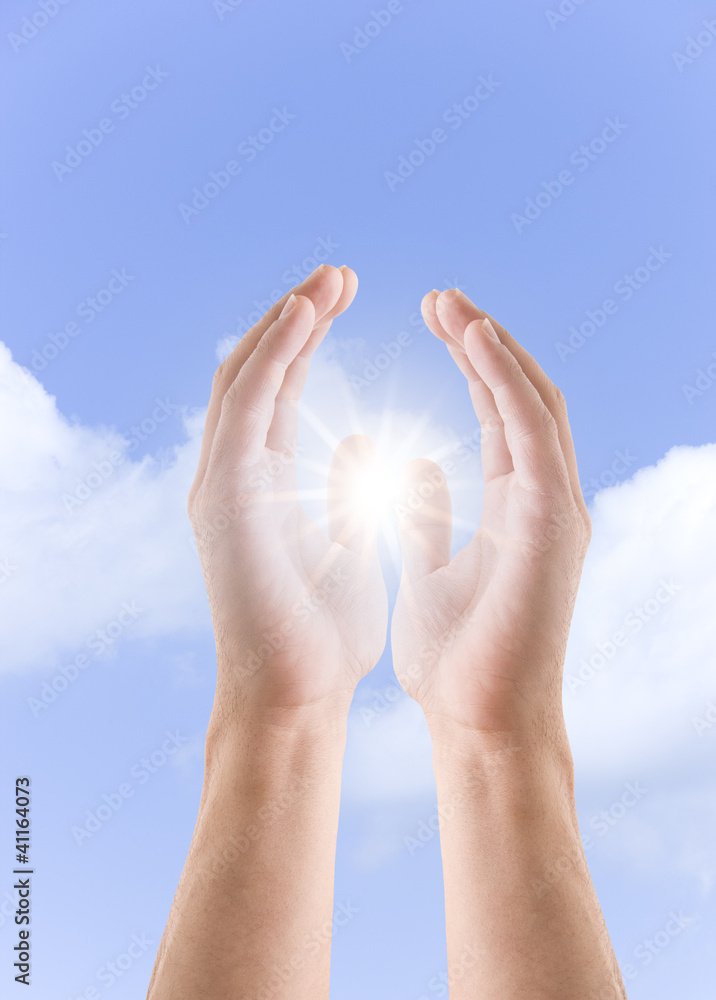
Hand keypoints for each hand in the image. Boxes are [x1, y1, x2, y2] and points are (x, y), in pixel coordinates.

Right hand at [189, 265, 387, 722]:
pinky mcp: (222, 496)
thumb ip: (340, 488)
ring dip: (284, 322)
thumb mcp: (340, 541)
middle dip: (295, 318)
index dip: (308, 339)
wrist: (294, 697)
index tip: (346, 296)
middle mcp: (230, 474)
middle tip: (338, 274)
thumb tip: (356, 442)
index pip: (280, 390)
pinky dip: (274, 354)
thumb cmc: (319, 633)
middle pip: (257, 371)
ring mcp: (219, 483)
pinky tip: (304, 314)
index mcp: (261, 483)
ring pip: (244, 376)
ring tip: (326, 279)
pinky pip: (247, 405)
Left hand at [391, 289, 590, 740]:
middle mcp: (544, 497)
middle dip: (482, 341)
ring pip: (533, 400)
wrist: (481, 724)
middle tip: (438, 298)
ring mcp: (557, 507)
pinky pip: (532, 428)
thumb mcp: (433, 568)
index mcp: (515, 506)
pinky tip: (474, 338)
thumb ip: (430, 515)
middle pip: (519, 394)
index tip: (431, 320)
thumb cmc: (459, 658)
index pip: (496, 413)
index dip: (469, 363)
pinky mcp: (553, 520)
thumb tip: (414, 465)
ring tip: (452, 302)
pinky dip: (504, 377)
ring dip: (494, 346)